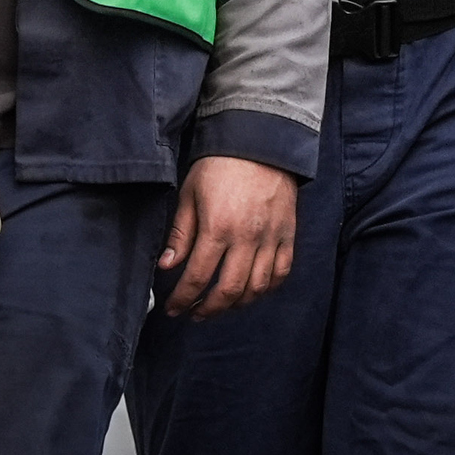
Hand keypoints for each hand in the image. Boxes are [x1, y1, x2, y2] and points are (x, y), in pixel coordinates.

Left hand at [155, 156, 298, 317]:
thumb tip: (167, 266)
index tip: (174, 309)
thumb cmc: (220, 165)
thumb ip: (180, 234)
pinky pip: (282, 272)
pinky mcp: (288, 233)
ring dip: (237, 304)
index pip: (197, 278)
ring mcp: (271, 237)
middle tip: (195, 314)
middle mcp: (247, 237)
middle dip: (209, 309)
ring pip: (257, 287)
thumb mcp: (190, 195)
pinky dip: (267, 289)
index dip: (182, 299)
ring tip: (222, 306)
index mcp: (218, 227)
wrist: (260, 140)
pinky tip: (252, 291)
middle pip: (229, 291)